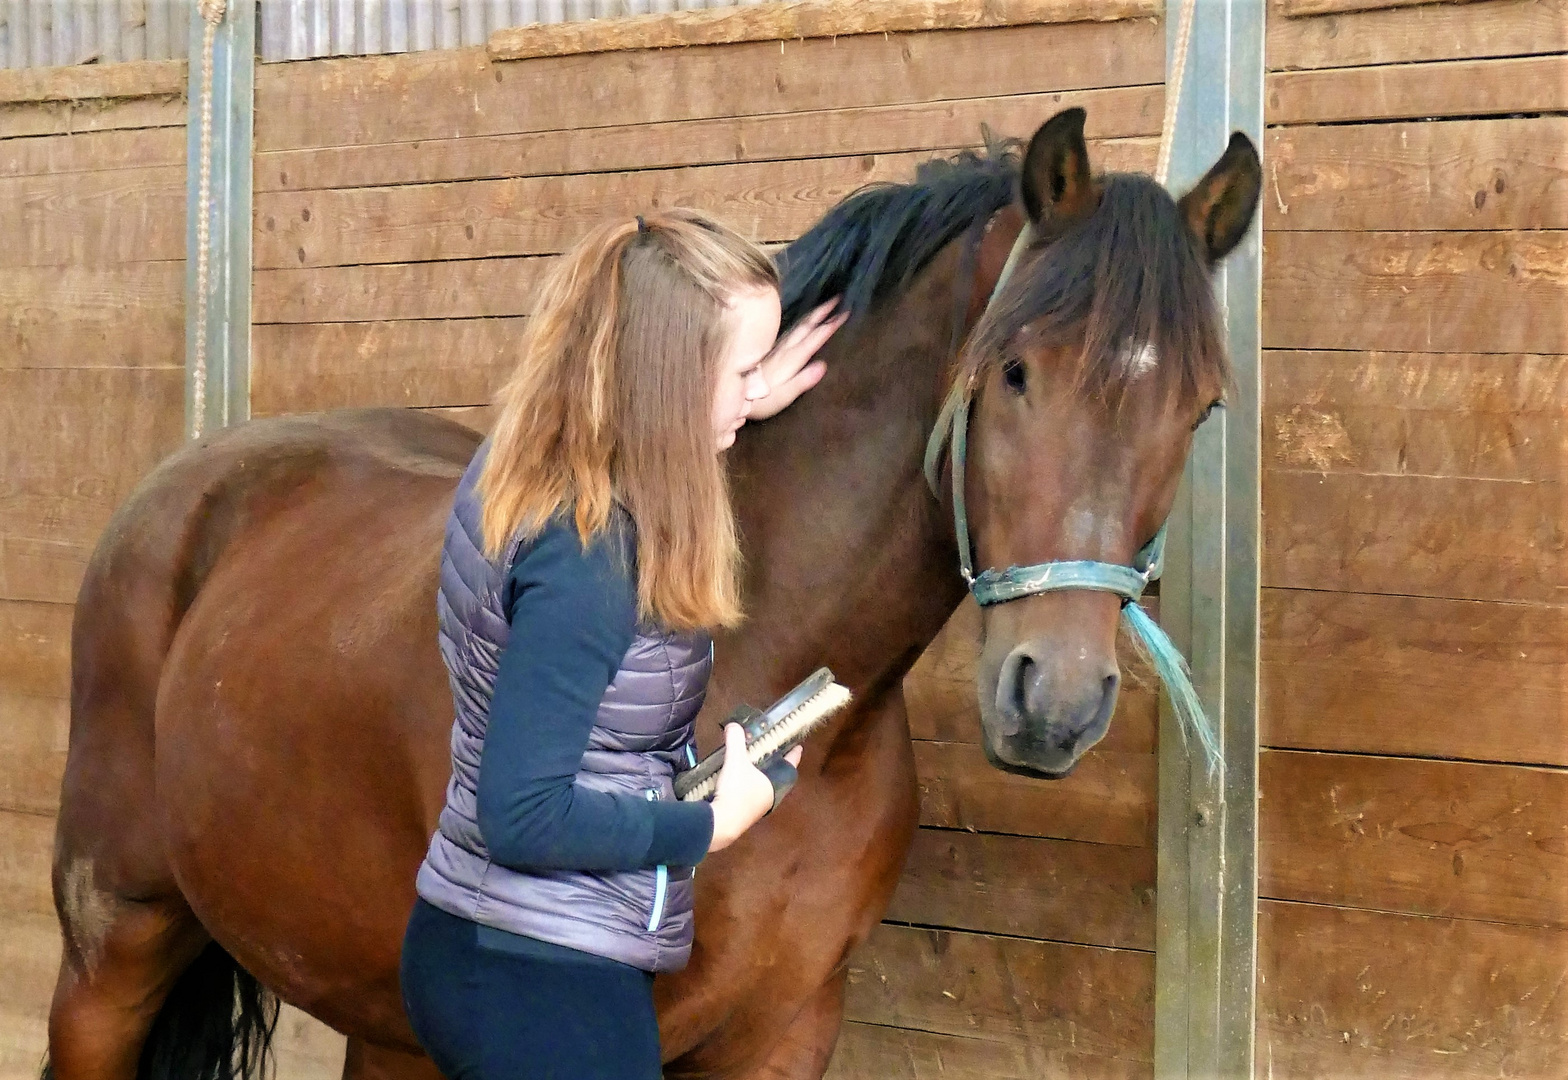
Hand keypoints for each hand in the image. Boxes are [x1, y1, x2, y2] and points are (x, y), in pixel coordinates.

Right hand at [707, 723, 805, 852]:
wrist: (721, 824)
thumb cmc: (736, 791)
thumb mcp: (735, 761)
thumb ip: (735, 741)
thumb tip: (734, 725)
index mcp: (774, 785)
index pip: (789, 765)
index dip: (793, 754)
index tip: (798, 746)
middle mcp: (768, 798)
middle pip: (774, 778)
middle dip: (771, 766)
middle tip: (768, 752)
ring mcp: (755, 809)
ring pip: (760, 788)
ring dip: (756, 777)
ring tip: (749, 764)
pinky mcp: (741, 816)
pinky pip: (747, 796)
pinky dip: (743, 787)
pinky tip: (733, 781)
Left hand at [748, 299, 848, 420]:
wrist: (735, 397)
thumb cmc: (763, 400)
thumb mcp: (784, 395)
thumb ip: (802, 380)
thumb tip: (822, 366)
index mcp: (791, 359)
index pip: (814, 339)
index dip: (829, 326)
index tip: (844, 313)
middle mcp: (785, 349)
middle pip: (806, 327)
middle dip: (822, 312)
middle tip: (837, 299)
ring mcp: (777, 348)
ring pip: (798, 326)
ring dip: (813, 314)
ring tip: (825, 305)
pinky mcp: (771, 350)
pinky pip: (790, 330)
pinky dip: (801, 322)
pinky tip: (804, 320)